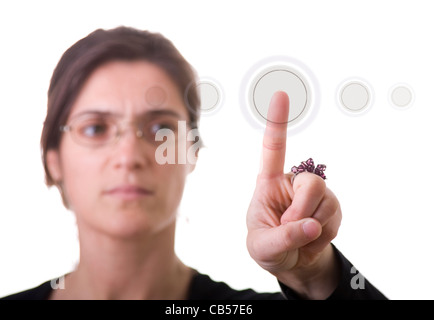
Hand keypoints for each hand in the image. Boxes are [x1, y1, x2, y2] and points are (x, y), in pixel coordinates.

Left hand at [246, 91, 341, 298]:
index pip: (273, 149)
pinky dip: (324, 234)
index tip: (280, 93)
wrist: (291, 262)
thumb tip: (312, 224)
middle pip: (312, 183)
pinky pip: (336, 218)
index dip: (277, 122)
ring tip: (300, 235)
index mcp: (268, 183)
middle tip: (292, 228)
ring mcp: (315, 194)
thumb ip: (283, 237)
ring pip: (327, 202)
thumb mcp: (263, 248)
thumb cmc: (268, 248)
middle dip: (304, 210)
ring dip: (315, 226)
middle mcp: (293, 183)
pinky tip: (314, 237)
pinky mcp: (331, 207)